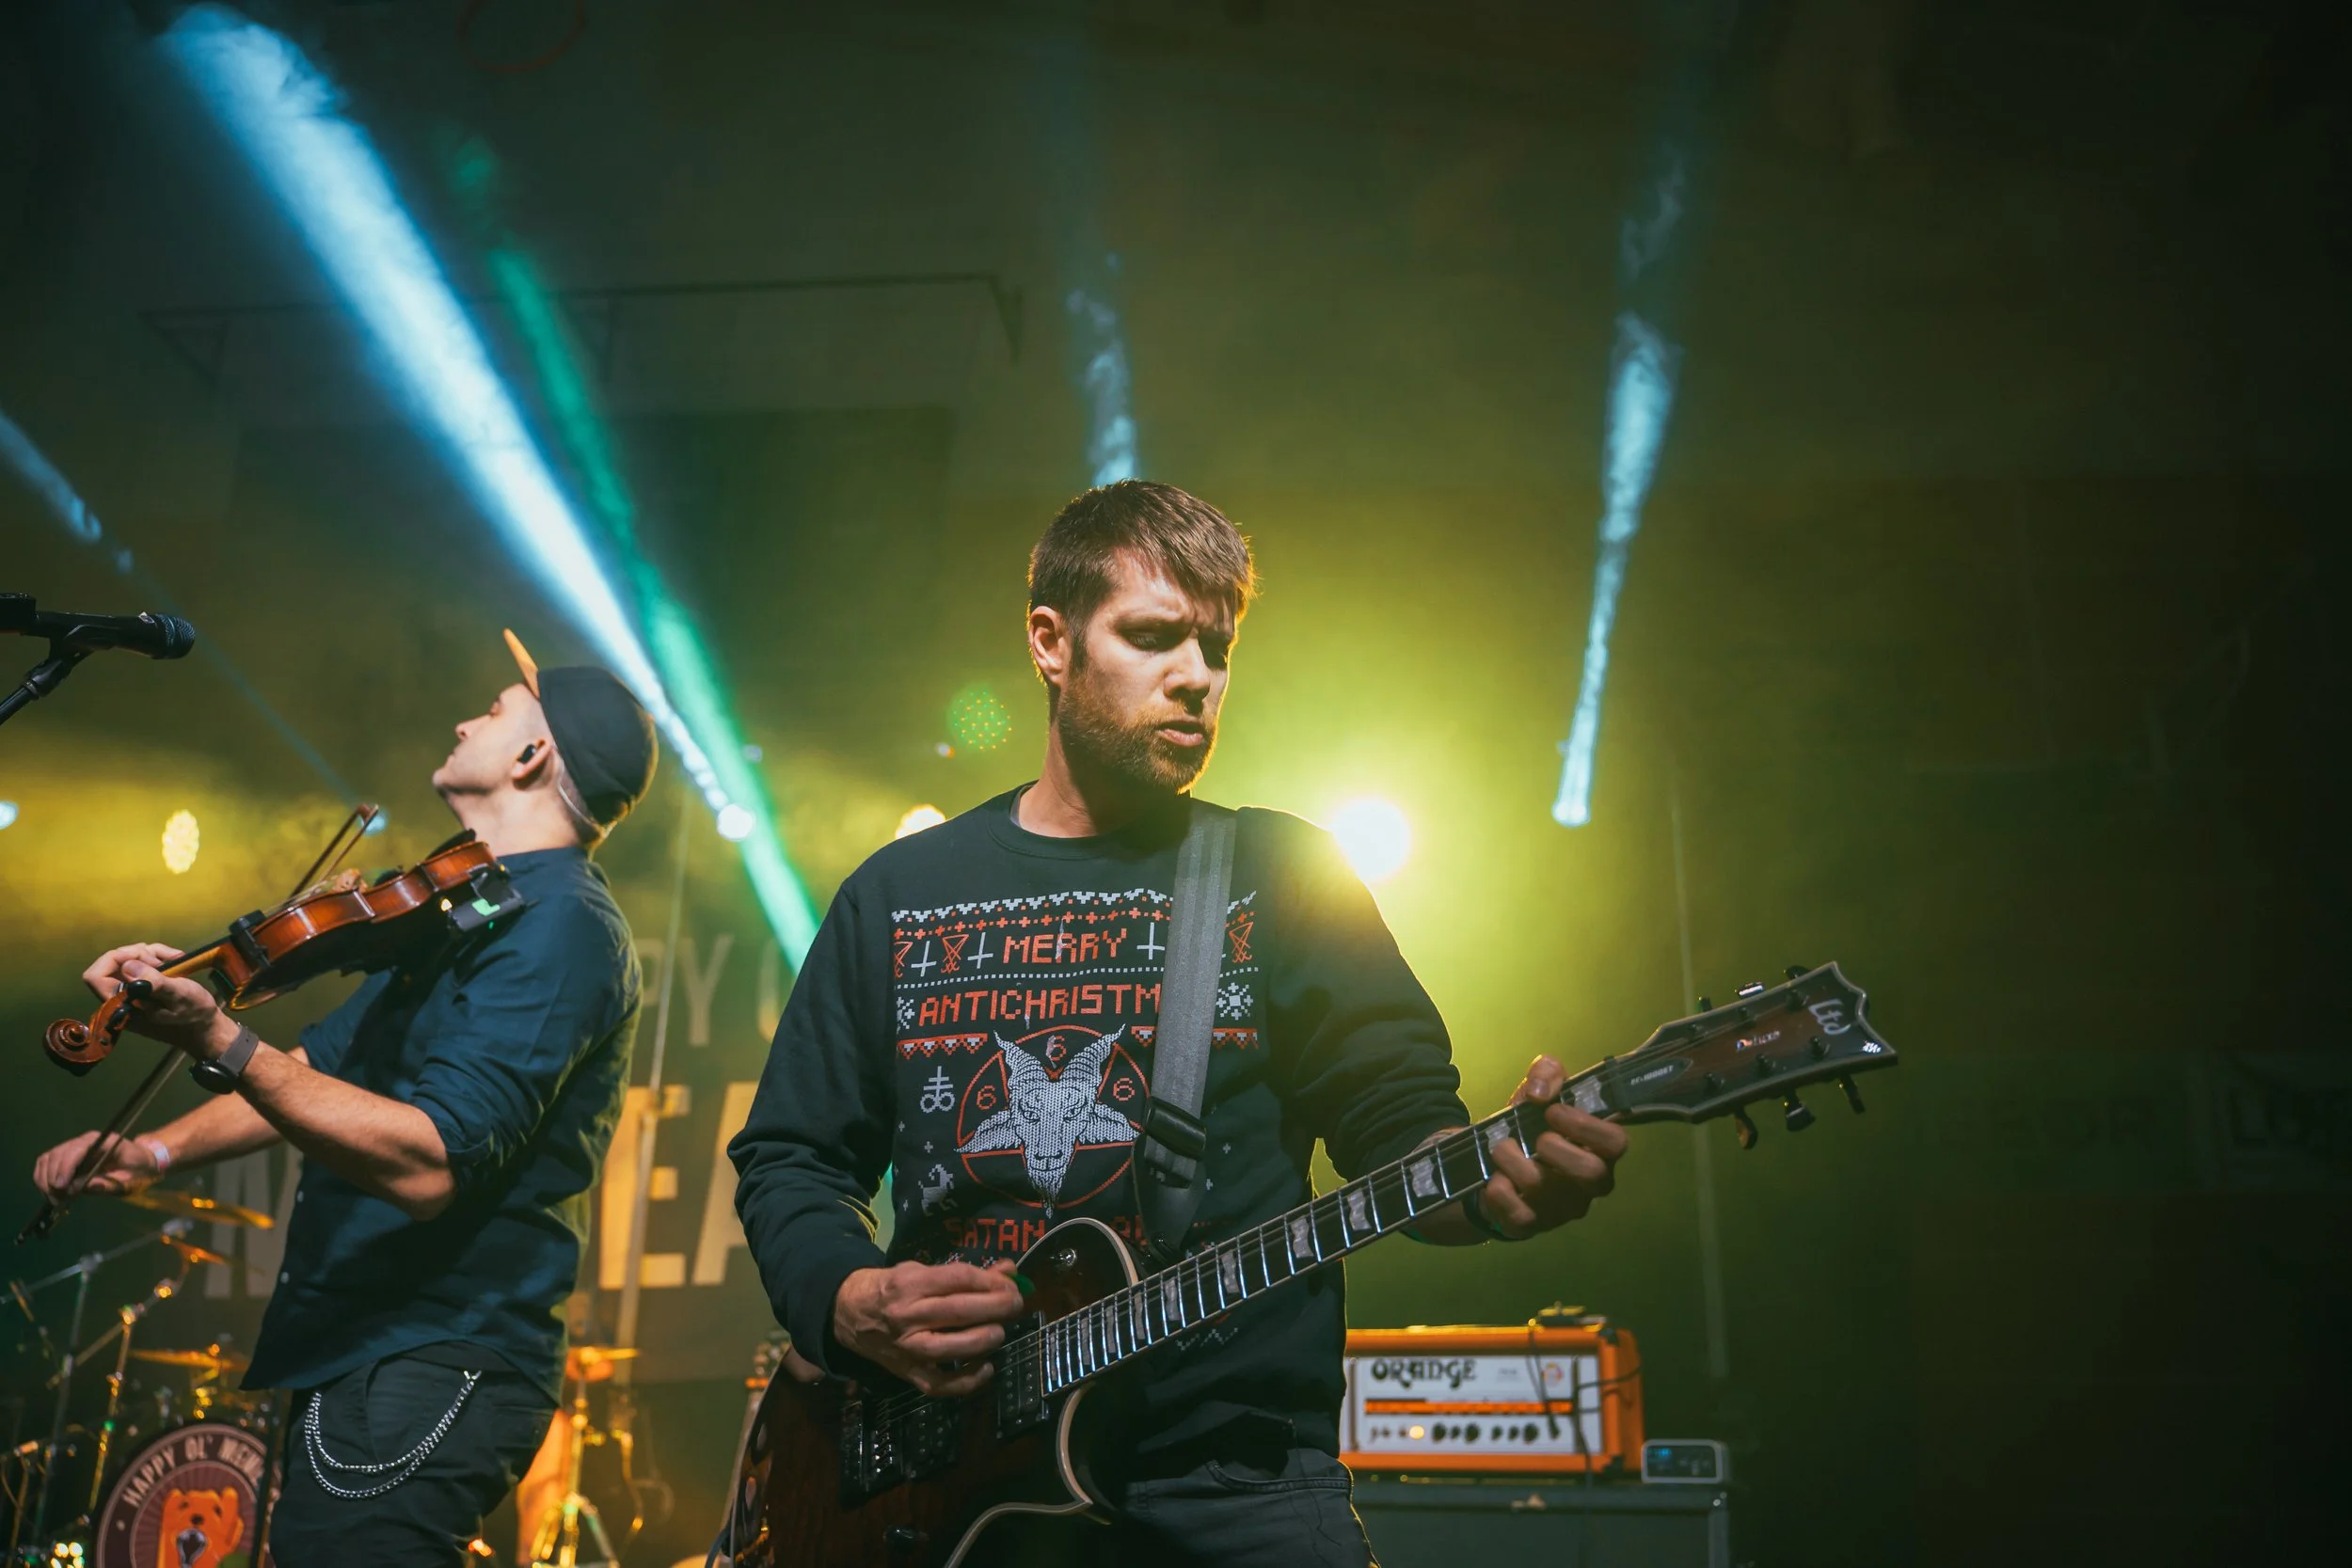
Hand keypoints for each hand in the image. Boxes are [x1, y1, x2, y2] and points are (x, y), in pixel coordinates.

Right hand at [33, 1130, 160, 1199]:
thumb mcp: (128, 1181)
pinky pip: (47, 1164)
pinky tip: (51, 1193)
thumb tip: (76, 1187)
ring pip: (48, 1158)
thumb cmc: (137, 1171)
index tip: (61, 1186)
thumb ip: (104, 1184)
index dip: (65, 1166)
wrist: (140, 1164)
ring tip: (55, 1198)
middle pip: (57, 1153)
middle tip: (58, 1198)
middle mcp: (86, 1141)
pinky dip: (43, 1179)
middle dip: (53, 1177)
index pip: (76, 1148)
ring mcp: (75, 1147)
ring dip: (45, 1180)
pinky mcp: (68, 1157)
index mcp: (104, 1141)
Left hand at [82, 944, 229, 1058]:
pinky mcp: (142, 990)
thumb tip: (127, 966)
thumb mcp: (178, 995)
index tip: (140, 956)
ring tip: (174, 959)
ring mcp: (131, 994)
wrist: (205, 1028)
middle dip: (138, 954)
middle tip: (162, 961)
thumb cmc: (193, 1013)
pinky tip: (175, 961)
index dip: (113, 959)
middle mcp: (120, 1000)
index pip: (95, 977)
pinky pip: (140, 967)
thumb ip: (152, 982)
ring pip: (128, 962)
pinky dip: (156, 959)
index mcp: (122, 1006)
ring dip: (151, 955)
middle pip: (112, 965)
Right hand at [831, 1259, 1027, 1397]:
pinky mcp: (906, 1372)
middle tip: (1015, 1305)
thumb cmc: (892, 1287)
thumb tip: (1009, 1272)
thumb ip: (965, 1274)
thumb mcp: (922, 1270)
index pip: (958, 1279)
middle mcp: (907, 1316)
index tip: (1011, 1284)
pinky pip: (939, 1385)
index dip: (991, 1282)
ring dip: (983, 1340)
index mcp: (910, 1284)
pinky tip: (987, 1368)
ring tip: (999, 1332)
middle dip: (996, 1307)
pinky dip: (966, 1381)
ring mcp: (906, 1347)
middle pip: (959, 1311)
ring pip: (950, 1348)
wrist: (848, 1312)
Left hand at [1477, 1054, 1629, 1239]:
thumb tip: (1539, 1092)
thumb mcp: (1540, 1090)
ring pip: (1541, 1187)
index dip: (1585, 1126)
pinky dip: (1499, 1189)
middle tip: (1534, 1137)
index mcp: (1601, 1150)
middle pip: (1590, 1173)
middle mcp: (1591, 1185)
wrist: (1495, 1161)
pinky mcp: (1533, 1226)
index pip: (1617, 1143)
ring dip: (1512, 1158)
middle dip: (1554, 1147)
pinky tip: (1497, 1177)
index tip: (1552, 1112)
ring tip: (1502, 1148)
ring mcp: (1564, 1209)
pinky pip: (1517, 1213)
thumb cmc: (1532, 1125)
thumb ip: (1547, 1073)